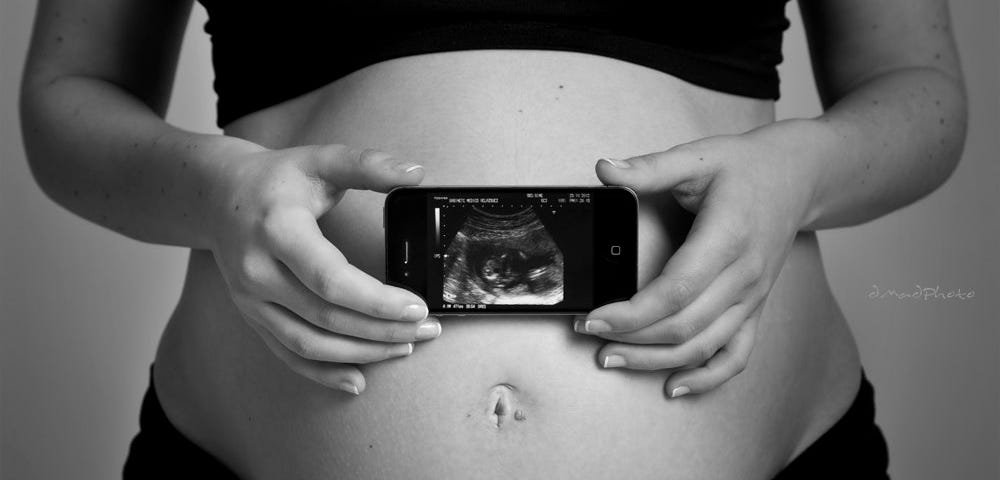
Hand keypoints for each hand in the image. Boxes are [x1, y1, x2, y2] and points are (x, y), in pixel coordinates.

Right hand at [208, 144, 440, 394]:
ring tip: (405, 348)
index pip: (330, 279)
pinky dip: (324, 373)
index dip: (376, 300)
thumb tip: (416, 173)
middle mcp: (258, 271)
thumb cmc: (277, 179)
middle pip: (326, 317)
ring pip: (309, 344)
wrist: (218, 197)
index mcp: (278, 230)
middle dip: (382, 331)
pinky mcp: (253, 317)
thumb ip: (368, 164)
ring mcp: (251, 300)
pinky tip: (358, 379)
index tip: (416, 307)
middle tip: (427, 330)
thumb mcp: (320, 160)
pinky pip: (289, 355)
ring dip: (362, 353)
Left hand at [576, 128, 815, 397]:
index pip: (677, 289)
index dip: (632, 312)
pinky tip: (674, 386)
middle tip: (590, 335)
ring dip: (656, 361)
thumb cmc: (746, 167)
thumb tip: (604, 169)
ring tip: (613, 360)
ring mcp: (752, 296)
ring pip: (704, 346)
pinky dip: (707, 378)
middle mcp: (744, 275)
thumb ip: (649, 168)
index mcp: (727, 237)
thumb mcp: (697, 157)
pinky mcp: (755, 308)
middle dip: (632, 339)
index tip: (594, 318)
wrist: (798, 176)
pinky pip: (736, 355)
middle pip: (685, 326)